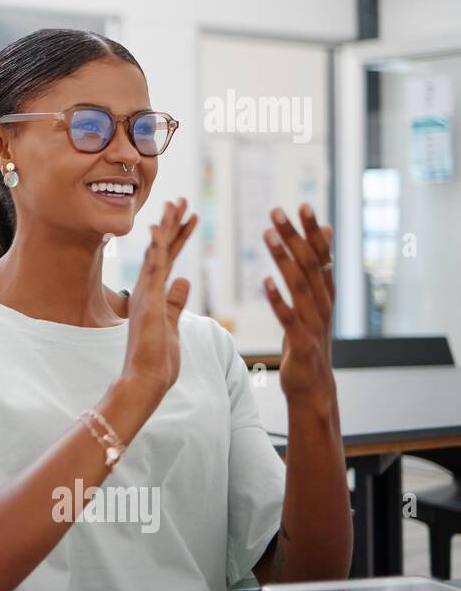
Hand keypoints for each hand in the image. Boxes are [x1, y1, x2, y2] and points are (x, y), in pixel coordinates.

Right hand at [120, 198, 197, 403]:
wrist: (145, 379)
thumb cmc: (157, 359)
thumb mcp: (172, 324)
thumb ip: (176, 302)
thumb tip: (185, 280)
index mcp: (153, 295)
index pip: (168, 259)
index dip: (178, 237)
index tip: (188, 217)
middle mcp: (146, 290)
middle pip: (162, 251)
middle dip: (172, 224)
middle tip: (182, 200)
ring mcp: (146, 295)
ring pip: (157, 254)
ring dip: (166, 228)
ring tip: (175, 204)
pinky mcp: (148, 302)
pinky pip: (153, 271)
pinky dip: (155, 250)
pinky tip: (158, 230)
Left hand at [262, 204, 334, 398]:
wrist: (313, 385)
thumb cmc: (309, 340)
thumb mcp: (316, 302)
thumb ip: (318, 268)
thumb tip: (325, 232)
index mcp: (325, 293)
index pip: (321, 255)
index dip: (313, 231)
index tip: (302, 204)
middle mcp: (323, 304)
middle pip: (310, 264)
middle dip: (294, 236)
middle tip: (277, 210)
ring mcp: (314, 323)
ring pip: (299, 285)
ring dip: (283, 258)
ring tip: (267, 235)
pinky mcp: (301, 343)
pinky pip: (289, 318)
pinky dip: (279, 300)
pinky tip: (266, 282)